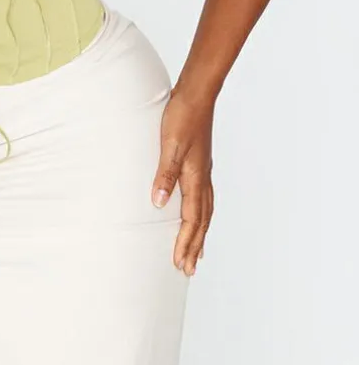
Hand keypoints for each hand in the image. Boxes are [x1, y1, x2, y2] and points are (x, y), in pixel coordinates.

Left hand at [151, 84, 214, 275]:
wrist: (196, 95)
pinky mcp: (200, 162)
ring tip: (197, 251)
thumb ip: (164, 175)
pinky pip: (205, 197)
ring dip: (201, 233)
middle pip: (202, 221)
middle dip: (195, 246)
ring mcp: (203, 170)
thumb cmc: (181, 117)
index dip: (186, 243)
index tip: (180, 264)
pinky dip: (202, 214)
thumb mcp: (168, 146)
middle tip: (189, 270)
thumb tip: (158, 204)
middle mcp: (202, 178)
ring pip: (206, 211)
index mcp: (195, 178)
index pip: (192, 219)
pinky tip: (197, 213)